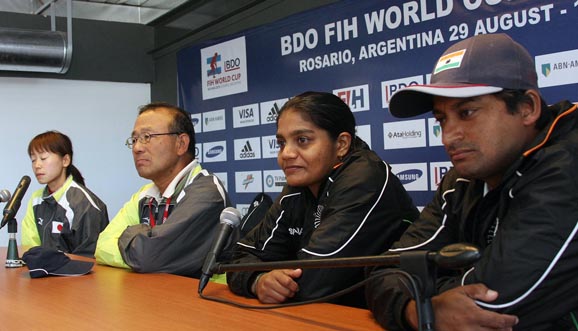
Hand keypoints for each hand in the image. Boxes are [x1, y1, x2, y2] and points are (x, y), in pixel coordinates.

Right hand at [253, 269, 301, 303]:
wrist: (260, 281)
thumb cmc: (273, 277)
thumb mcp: (282, 272)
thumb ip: (292, 272)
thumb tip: (299, 271)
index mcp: (274, 274)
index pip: (287, 281)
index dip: (294, 286)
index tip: (295, 287)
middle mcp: (268, 282)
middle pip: (286, 292)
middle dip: (291, 292)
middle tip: (290, 291)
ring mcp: (265, 290)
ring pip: (282, 299)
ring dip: (285, 297)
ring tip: (284, 293)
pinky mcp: (263, 298)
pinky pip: (276, 303)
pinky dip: (279, 301)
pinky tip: (278, 296)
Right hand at [404, 284, 518, 330]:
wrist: (428, 314)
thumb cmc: (445, 303)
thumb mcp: (461, 291)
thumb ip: (479, 291)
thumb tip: (494, 295)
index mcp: (474, 315)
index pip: (499, 321)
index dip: (510, 320)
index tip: (514, 319)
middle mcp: (472, 328)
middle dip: (506, 329)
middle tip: (508, 326)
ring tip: (499, 330)